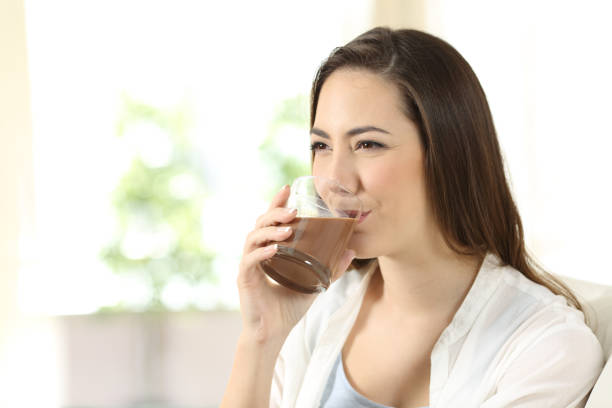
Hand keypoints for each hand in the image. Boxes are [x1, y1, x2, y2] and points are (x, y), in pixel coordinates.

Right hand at [237, 185, 354, 345]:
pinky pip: (250, 261)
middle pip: (260, 224)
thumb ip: (332, 268)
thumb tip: (351, 250)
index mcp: (269, 250)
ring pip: (253, 238)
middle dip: (275, 213)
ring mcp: (248, 265)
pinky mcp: (245, 280)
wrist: (273, 333)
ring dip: (270, 231)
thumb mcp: (315, 283)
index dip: (276, 203)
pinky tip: (275, 250)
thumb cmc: (289, 307)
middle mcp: (256, 253)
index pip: (270, 221)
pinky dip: (262, 253)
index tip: (287, 188)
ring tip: (288, 230)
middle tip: (294, 211)